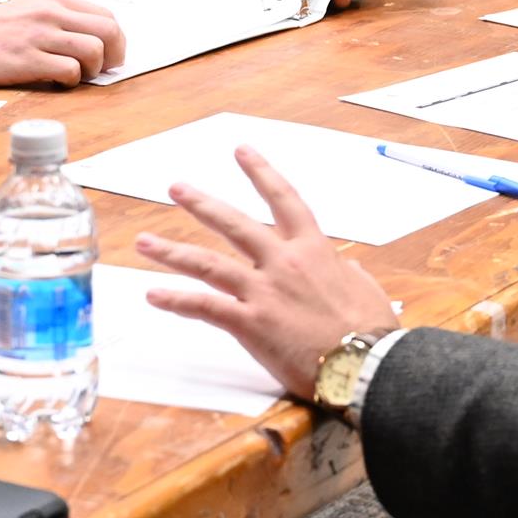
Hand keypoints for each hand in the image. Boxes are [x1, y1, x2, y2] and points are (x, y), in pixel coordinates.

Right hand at [0, 0, 124, 86]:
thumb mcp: (29, 12)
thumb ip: (60, 21)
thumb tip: (97, 44)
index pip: (106, 16)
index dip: (115, 41)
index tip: (107, 56)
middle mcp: (50, 12)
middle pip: (109, 31)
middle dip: (114, 55)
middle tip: (100, 70)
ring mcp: (38, 35)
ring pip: (94, 50)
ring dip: (92, 70)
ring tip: (74, 75)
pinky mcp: (26, 60)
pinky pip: (69, 71)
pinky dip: (70, 81)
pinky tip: (55, 81)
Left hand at [136, 147, 399, 397]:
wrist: (367, 365)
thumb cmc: (372, 332)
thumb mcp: (366, 290)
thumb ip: (350, 273)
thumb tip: (346, 267)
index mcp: (315, 250)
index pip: (284, 199)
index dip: (262, 173)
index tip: (243, 152)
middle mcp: (284, 262)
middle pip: (234, 223)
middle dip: (201, 203)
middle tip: (176, 187)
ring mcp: (265, 291)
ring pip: (208, 262)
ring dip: (172, 250)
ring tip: (144, 241)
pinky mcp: (252, 322)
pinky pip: (205, 306)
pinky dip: (176, 299)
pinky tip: (154, 294)